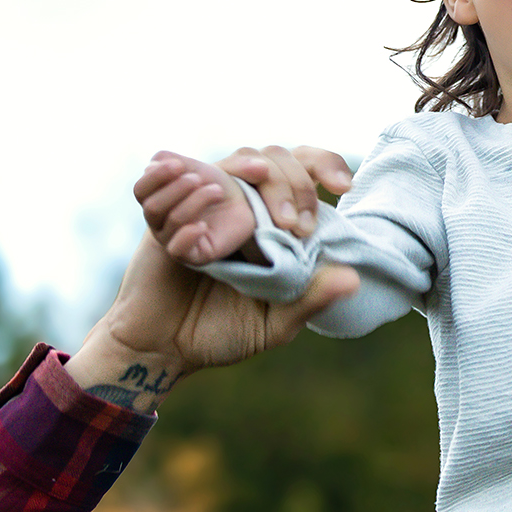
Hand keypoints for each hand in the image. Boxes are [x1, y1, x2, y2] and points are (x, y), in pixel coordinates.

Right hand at [72, 144, 359, 409]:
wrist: (165, 352)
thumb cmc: (220, 333)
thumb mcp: (274, 325)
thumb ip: (309, 301)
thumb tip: (353, 280)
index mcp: (271, 220)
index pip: (300, 168)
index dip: (323, 165)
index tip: (342, 186)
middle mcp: (237, 205)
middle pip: (265, 159)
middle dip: (285, 182)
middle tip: (291, 223)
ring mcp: (198, 209)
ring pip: (213, 167)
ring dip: (226, 174)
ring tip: (231, 196)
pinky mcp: (157, 224)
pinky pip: (157, 194)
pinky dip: (168, 194)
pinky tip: (193, 232)